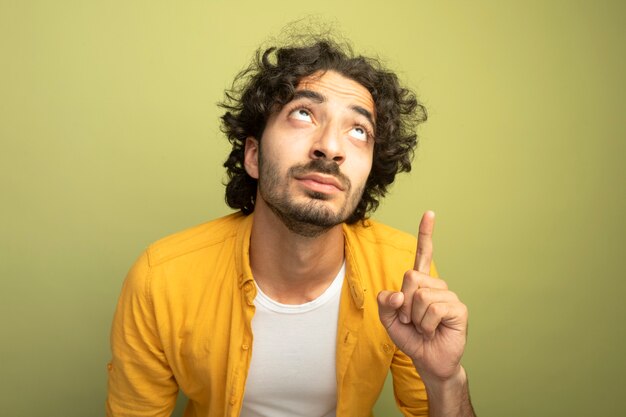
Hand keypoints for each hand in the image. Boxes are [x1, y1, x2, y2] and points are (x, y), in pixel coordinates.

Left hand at [377, 211, 468, 382]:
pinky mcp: (458, 309)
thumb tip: (398, 294)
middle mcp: (436, 285)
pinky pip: (433, 309)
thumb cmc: (411, 338)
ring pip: (420, 296)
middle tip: (410, 320)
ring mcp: (448, 295)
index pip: (423, 255)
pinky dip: (426, 325)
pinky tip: (433, 331)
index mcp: (420, 284)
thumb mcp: (389, 321)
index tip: (429, 213)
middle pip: (410, 277)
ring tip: (423, 327)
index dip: (426, 234)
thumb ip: (385, 304)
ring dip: (415, 318)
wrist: (428, 361)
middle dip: (403, 304)